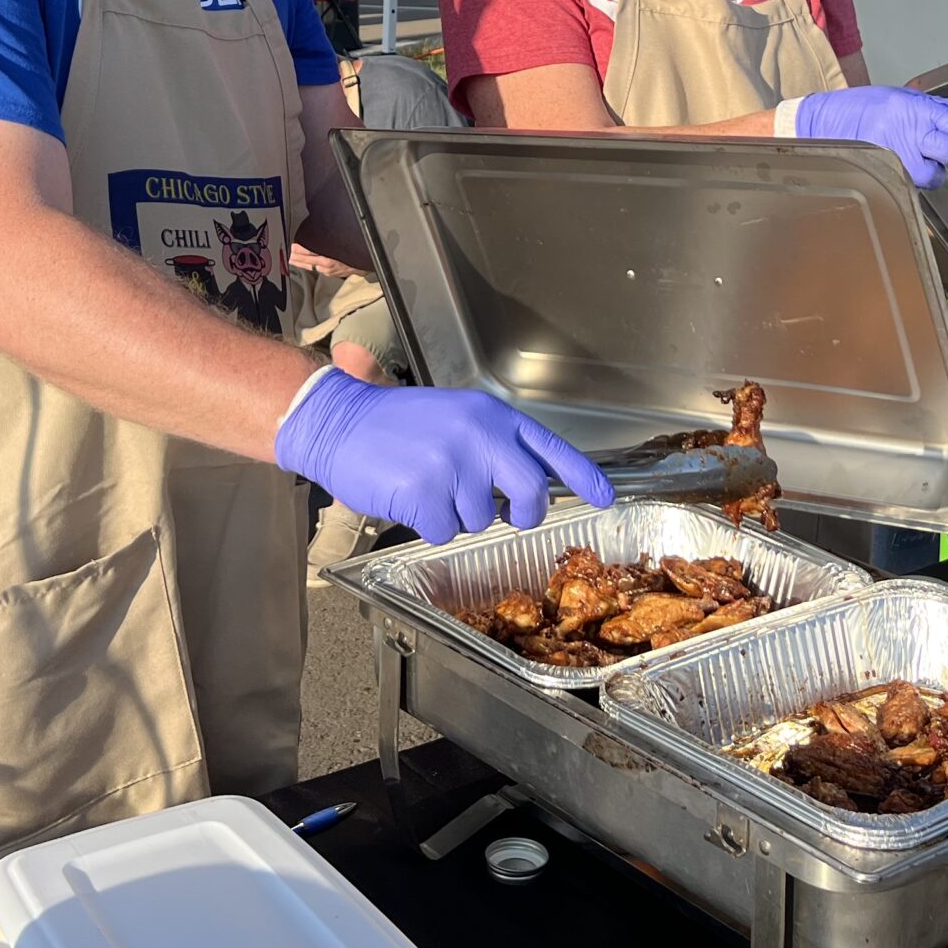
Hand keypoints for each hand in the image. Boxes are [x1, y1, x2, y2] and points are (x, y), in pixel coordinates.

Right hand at [274, 369, 612, 543]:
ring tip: (431, 486)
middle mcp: (480, 436)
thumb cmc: (399, 424)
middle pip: (531, 493)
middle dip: (523, 514)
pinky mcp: (425, 492)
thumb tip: (532, 486)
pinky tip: (411, 498)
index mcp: (492, 415)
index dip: (584, 476)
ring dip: (461, 515)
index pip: (551, 447)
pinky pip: (446, 531)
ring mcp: (452, 464)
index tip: (605, 498)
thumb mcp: (458, 417)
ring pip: (483, 519)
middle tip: (507, 514)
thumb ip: (496, 445)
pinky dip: (430, 525)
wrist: (342, 422)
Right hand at [787, 87, 947, 185]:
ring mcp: (897, 155)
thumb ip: (942, 106)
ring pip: (935, 176)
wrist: (819, 124)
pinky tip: (904, 167)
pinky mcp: (885, 173)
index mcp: (918, 109)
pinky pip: (912, 184)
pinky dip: (914, 179)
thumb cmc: (861, 108)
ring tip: (925, 161)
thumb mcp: (904, 98)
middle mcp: (910, 131)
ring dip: (936, 172)